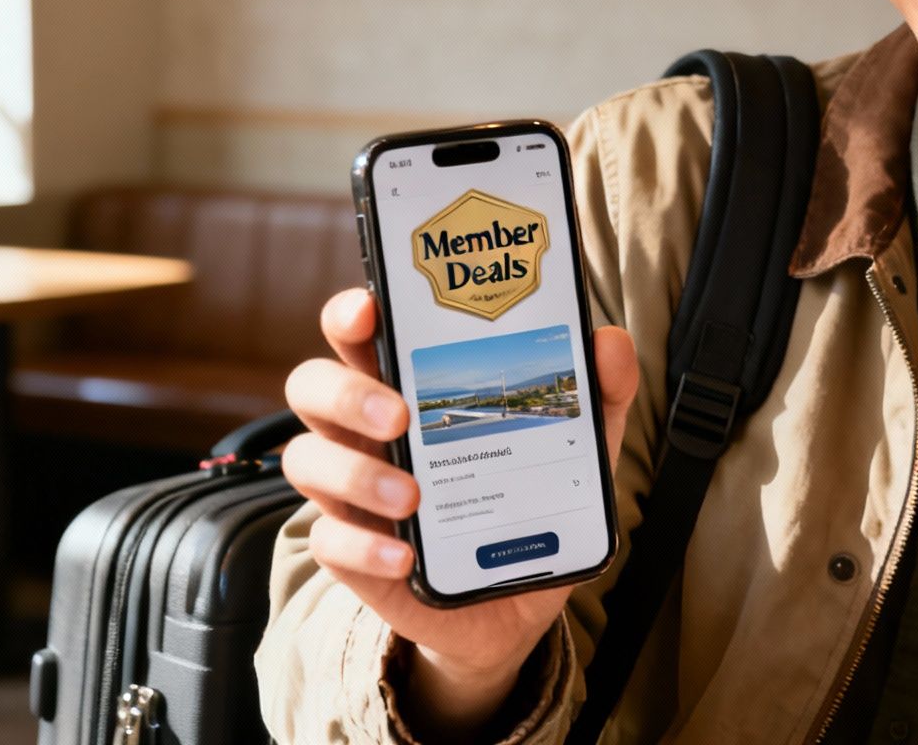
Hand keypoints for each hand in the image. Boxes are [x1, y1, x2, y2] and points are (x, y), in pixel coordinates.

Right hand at [281, 288, 638, 736]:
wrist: (515, 605)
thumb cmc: (529, 500)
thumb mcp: (575, 445)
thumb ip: (597, 393)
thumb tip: (609, 342)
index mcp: (409, 386)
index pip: (358, 334)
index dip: (351, 315)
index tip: (370, 312)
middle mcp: (367, 431)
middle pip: (313, 386)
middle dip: (346, 392)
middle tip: (400, 416)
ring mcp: (352, 492)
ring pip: (307, 460)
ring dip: (355, 474)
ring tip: (413, 497)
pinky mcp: (352, 552)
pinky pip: (329, 542)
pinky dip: (363, 547)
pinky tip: (406, 556)